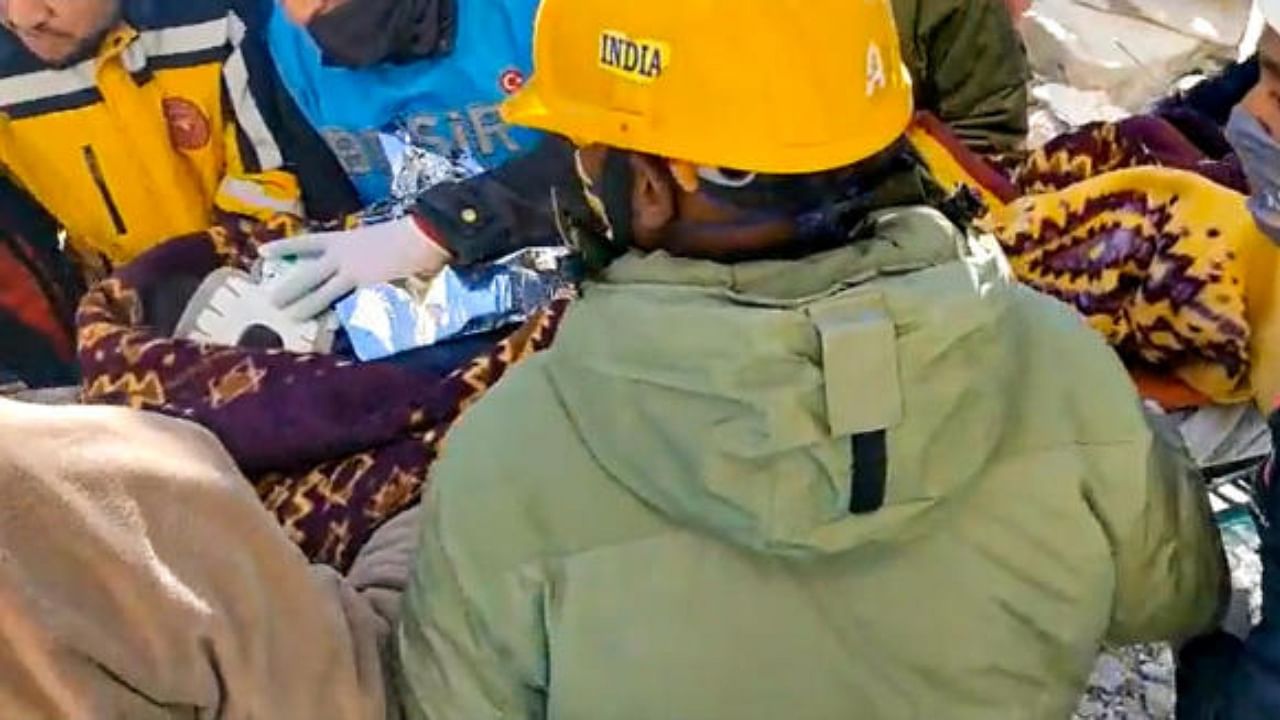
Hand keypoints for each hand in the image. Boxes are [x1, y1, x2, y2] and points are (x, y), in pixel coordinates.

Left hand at [260, 216, 450, 320]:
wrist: (422, 235)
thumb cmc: (405, 235)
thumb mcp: (376, 242)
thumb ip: (362, 257)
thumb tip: (352, 273)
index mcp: (344, 240)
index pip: (307, 244)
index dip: (284, 247)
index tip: (262, 251)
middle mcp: (342, 255)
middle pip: (307, 273)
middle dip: (288, 287)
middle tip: (270, 299)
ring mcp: (353, 272)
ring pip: (321, 292)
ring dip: (304, 305)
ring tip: (288, 317)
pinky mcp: (366, 287)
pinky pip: (347, 304)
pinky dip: (339, 317)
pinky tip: (328, 327)